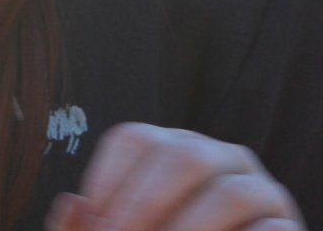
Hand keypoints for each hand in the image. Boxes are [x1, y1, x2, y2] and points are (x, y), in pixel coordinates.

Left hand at [47, 123, 304, 230]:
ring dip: (187, 230)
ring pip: (229, 192)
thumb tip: (74, 203)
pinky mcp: (287, 226)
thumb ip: (89, 227)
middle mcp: (218, 157)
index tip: (95, 225)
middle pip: (181, 156)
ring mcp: (259, 190)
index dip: (108, 182)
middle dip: (144, 205)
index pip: (135, 139)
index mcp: (170, 150)